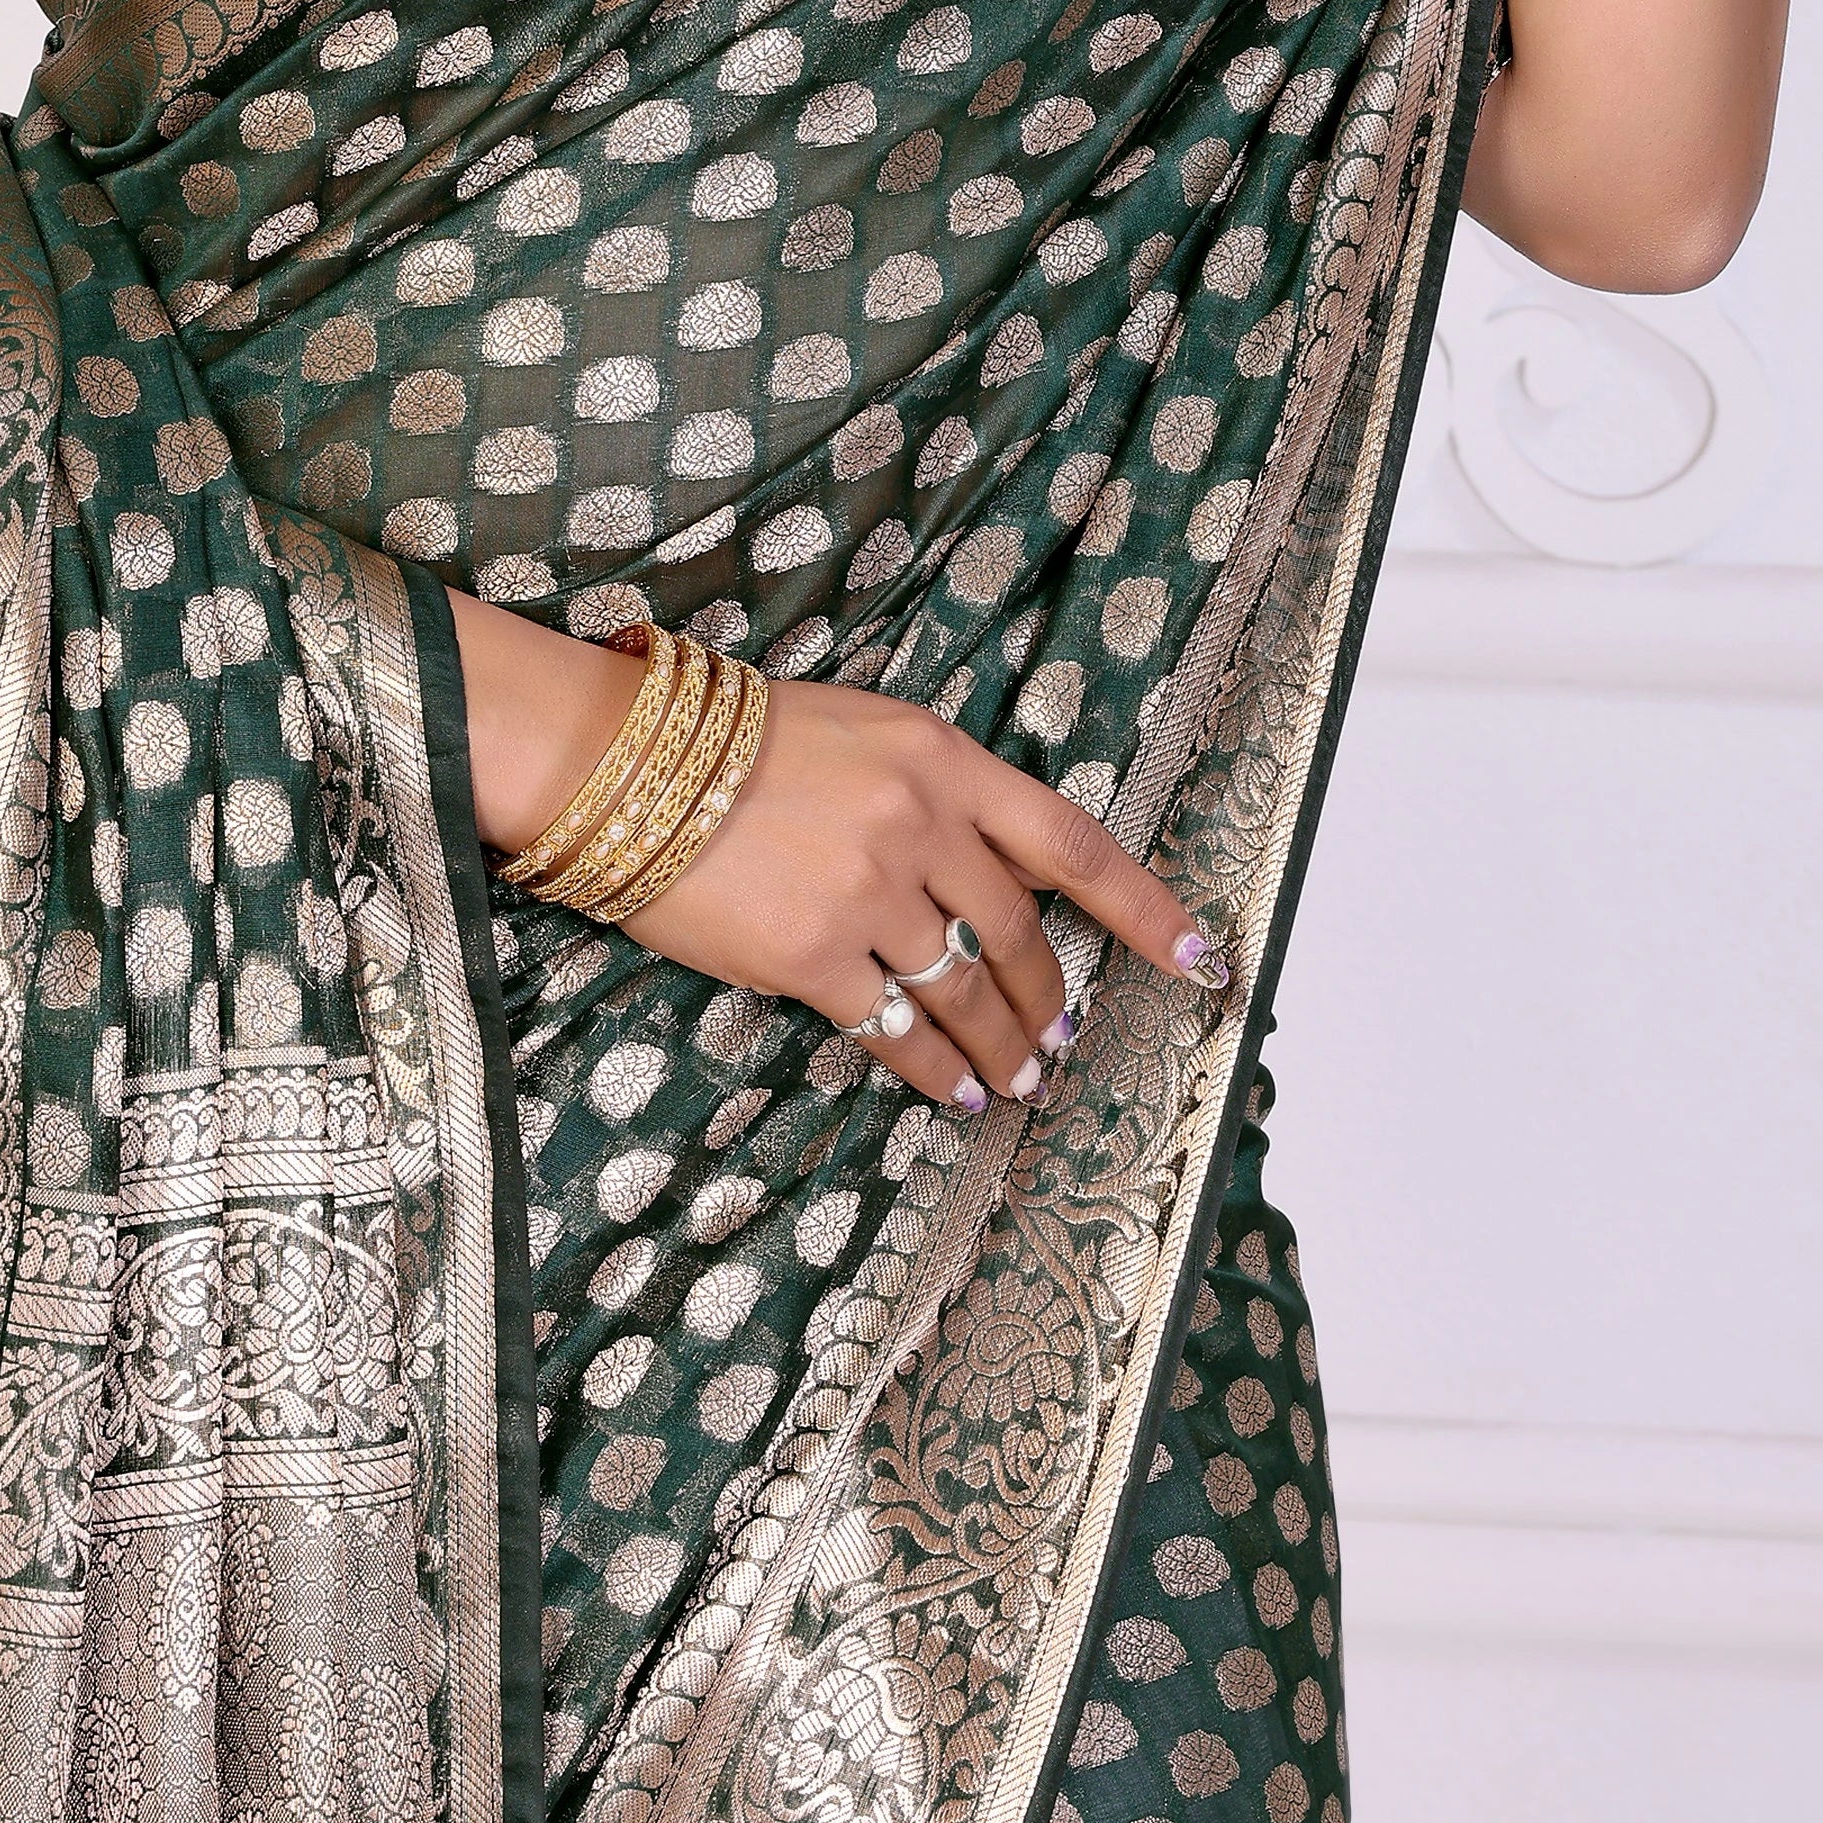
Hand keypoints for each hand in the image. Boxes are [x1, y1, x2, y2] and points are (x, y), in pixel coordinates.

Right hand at [451, 598, 1209, 1117]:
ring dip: (1006, 1047)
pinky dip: (938, 1072)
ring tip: (1020, 1078)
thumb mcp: (861, 730)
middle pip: (1022, 935)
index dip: (1146, 910)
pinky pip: (898, 1031)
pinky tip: (955, 1092)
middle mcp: (920, 822)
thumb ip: (934, 793)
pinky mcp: (811, 953)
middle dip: (1053, 999)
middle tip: (1062, 1038)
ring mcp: (868, 891)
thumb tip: (992, 875)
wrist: (621, 760)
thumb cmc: (733, 739)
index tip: (1201, 960)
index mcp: (941, 756)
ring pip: (969, 992)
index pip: (1074, 843)